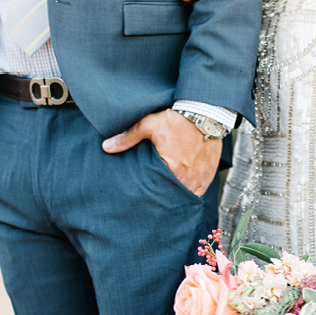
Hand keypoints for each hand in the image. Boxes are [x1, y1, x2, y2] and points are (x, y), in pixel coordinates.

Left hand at [102, 109, 221, 196]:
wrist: (205, 114)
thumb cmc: (178, 120)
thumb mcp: (149, 125)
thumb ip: (128, 137)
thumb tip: (106, 147)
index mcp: (172, 170)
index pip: (158, 192)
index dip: (151, 195)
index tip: (145, 197)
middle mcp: (187, 179)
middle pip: (172, 197)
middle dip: (163, 198)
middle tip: (155, 200)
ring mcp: (199, 179)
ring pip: (186, 197)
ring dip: (177, 197)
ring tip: (168, 197)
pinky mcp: (208, 176)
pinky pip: (199, 192)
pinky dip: (191, 192)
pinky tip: (183, 191)